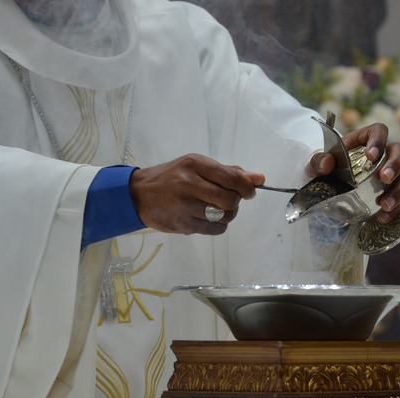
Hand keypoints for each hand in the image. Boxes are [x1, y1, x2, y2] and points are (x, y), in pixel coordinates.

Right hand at [129, 154, 263, 234]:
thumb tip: (259, 179)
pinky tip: (208, 217)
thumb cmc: (172, 177)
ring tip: (216, 207)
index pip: (232, 178)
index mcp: (195, 164)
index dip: (247, 188)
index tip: (248, 191)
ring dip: (227, 214)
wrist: (139, 194)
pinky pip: (215, 229)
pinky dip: (218, 225)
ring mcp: (185, 206)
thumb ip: (229, 172)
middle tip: (228, 199)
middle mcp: (189, 184)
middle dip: (236, 202)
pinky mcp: (183, 225)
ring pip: (224, 216)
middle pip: (230, 200)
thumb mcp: (197, 166)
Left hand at [306, 122, 399, 223]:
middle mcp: (381, 155)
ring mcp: (388, 174)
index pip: (379, 131)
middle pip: (399, 151)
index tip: (371, 156)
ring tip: (385, 204)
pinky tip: (383, 217)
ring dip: (398, 190)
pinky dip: (395, 209)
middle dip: (395, 165)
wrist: (326, 191)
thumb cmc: (323, 172)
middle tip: (385, 178)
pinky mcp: (390, 193)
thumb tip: (327, 163)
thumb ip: (318, 162)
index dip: (379, 141)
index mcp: (364, 141)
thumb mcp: (316, 166)